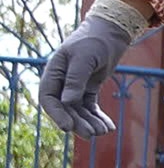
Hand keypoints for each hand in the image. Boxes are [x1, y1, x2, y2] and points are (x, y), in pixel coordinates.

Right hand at [38, 10, 140, 136]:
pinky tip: (109, 127)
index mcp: (53, 72)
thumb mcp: (85, 59)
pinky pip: (90, 106)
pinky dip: (98, 116)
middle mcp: (61, 81)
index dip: (57, 114)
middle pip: (65, 108)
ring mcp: (74, 86)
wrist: (110, 33)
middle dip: (77, 122)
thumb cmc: (94, 41)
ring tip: (103, 132)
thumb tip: (67, 102)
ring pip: (78, 110)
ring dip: (89, 122)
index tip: (68, 127)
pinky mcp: (88, 88)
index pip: (48, 98)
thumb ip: (75, 80)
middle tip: (92, 134)